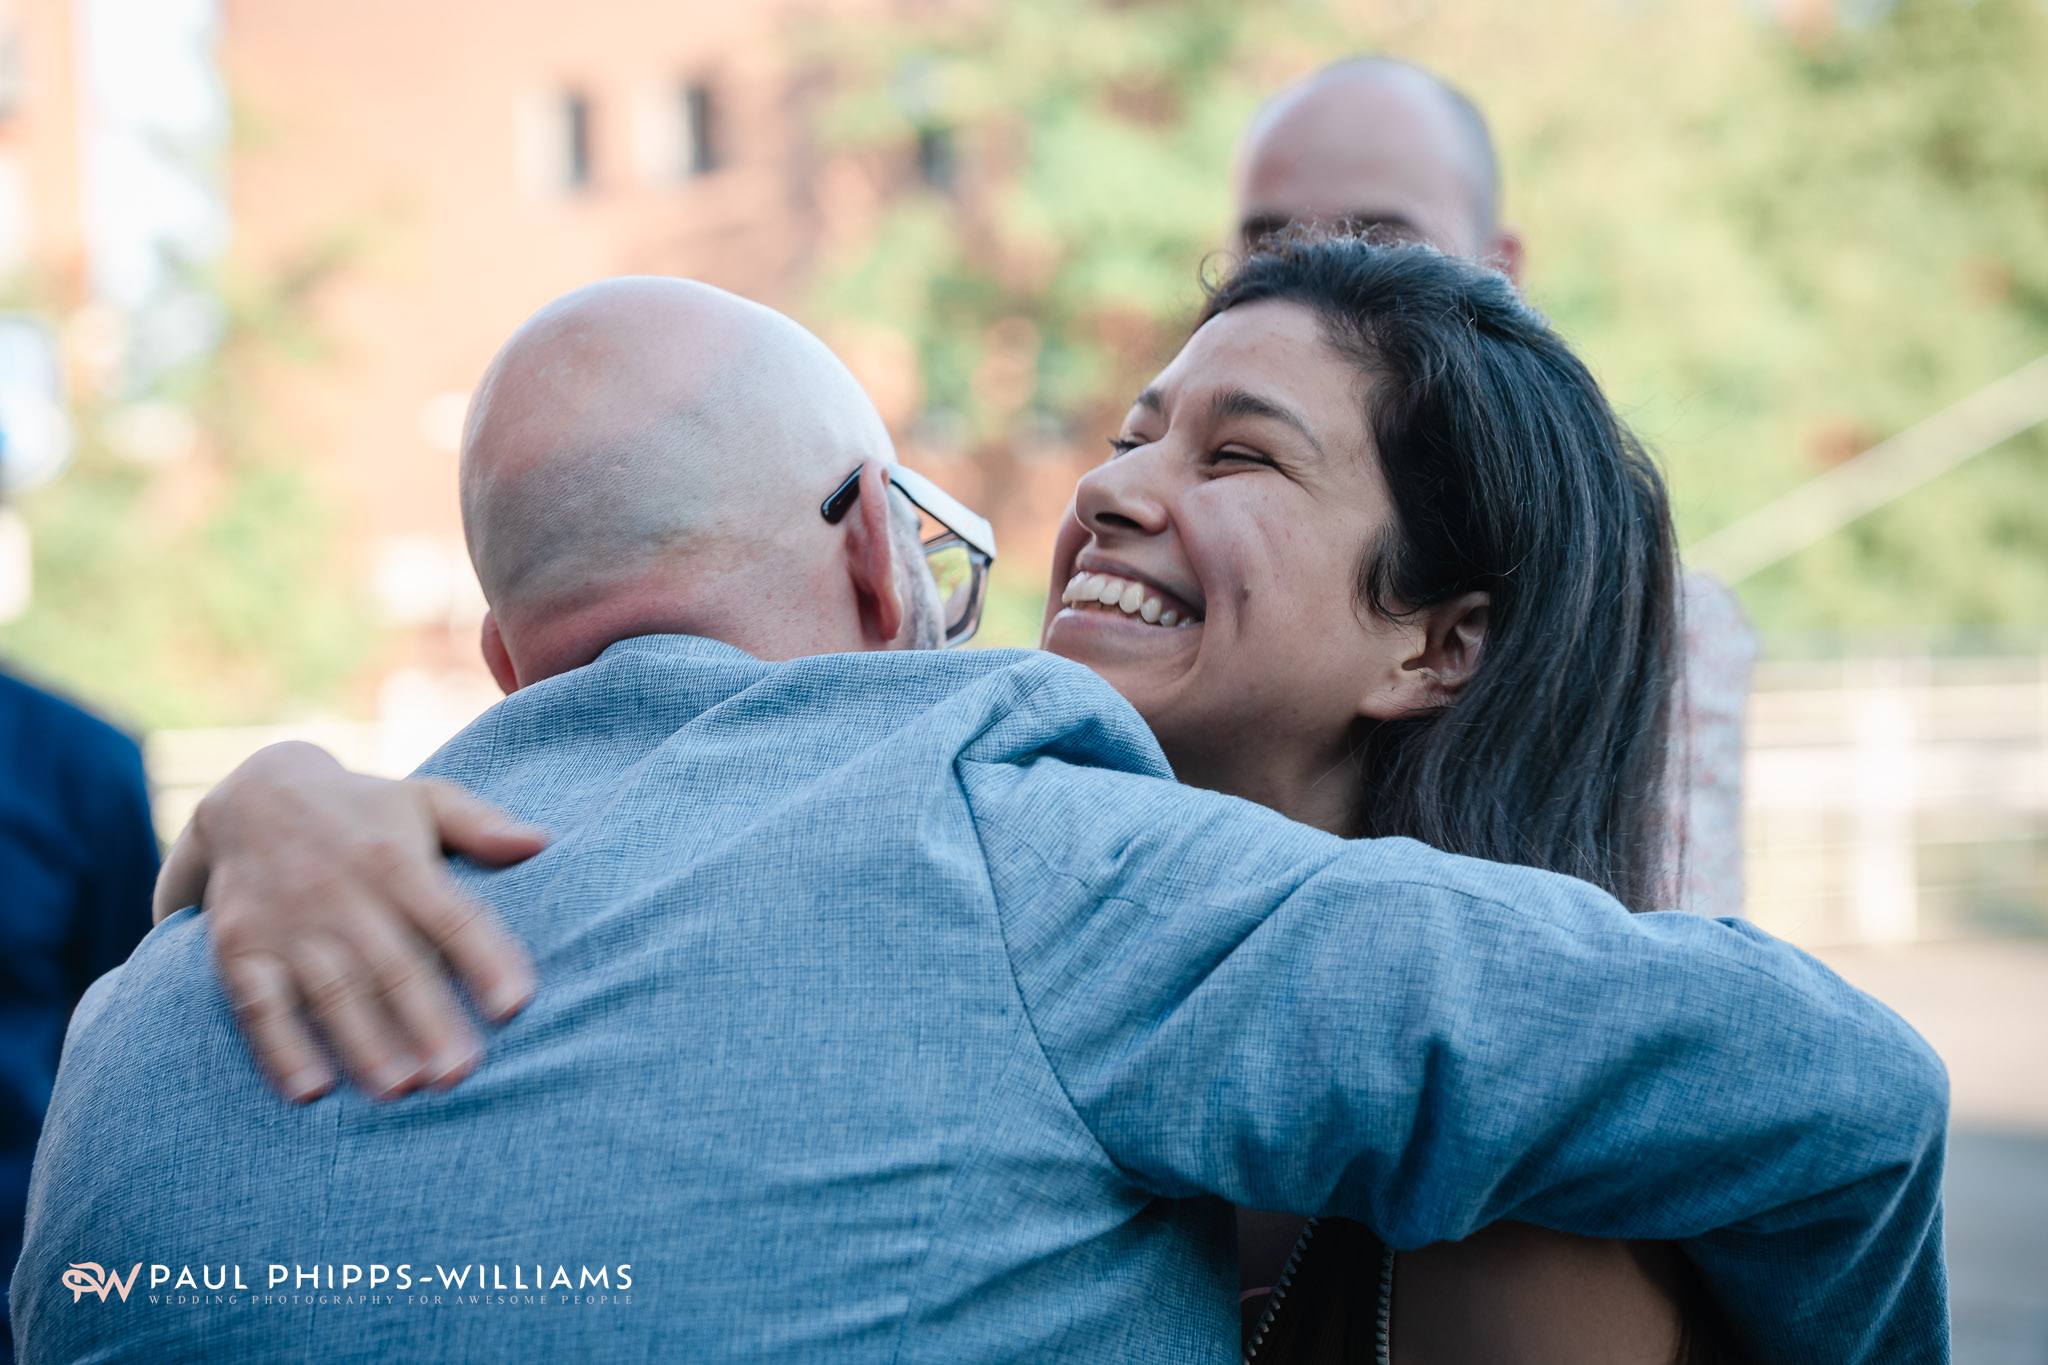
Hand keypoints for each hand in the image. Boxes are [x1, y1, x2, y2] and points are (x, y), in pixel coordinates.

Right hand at [158, 742, 548, 1102]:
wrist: (253, 796)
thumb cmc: (365, 811)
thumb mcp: (427, 798)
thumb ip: (482, 825)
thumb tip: (542, 843)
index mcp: (398, 861)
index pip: (451, 917)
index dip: (484, 960)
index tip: (516, 1005)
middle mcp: (342, 893)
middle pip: (394, 966)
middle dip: (428, 1022)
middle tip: (459, 1074)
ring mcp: (287, 924)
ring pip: (332, 993)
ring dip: (365, 1044)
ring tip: (400, 1090)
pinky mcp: (240, 948)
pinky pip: (259, 1005)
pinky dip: (281, 1049)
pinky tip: (310, 1091)